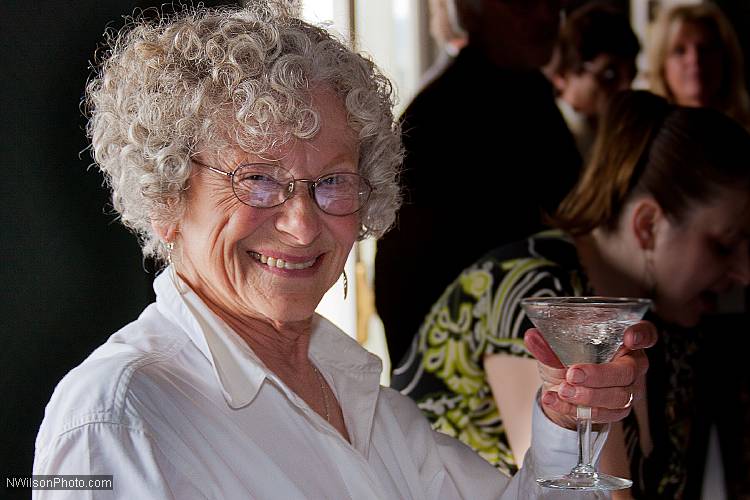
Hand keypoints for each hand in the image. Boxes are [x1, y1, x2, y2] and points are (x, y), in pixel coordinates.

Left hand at [524, 320, 656, 429]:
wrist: (560, 393)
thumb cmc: (565, 362)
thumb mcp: (555, 351)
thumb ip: (547, 345)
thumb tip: (532, 336)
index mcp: (622, 342)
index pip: (646, 334)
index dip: (642, 335)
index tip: (629, 337)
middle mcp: (631, 366)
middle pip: (628, 371)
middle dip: (600, 374)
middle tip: (573, 374)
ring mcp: (628, 391)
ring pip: (618, 397)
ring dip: (588, 395)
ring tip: (562, 390)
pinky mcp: (617, 412)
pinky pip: (603, 415)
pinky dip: (575, 409)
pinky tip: (554, 400)